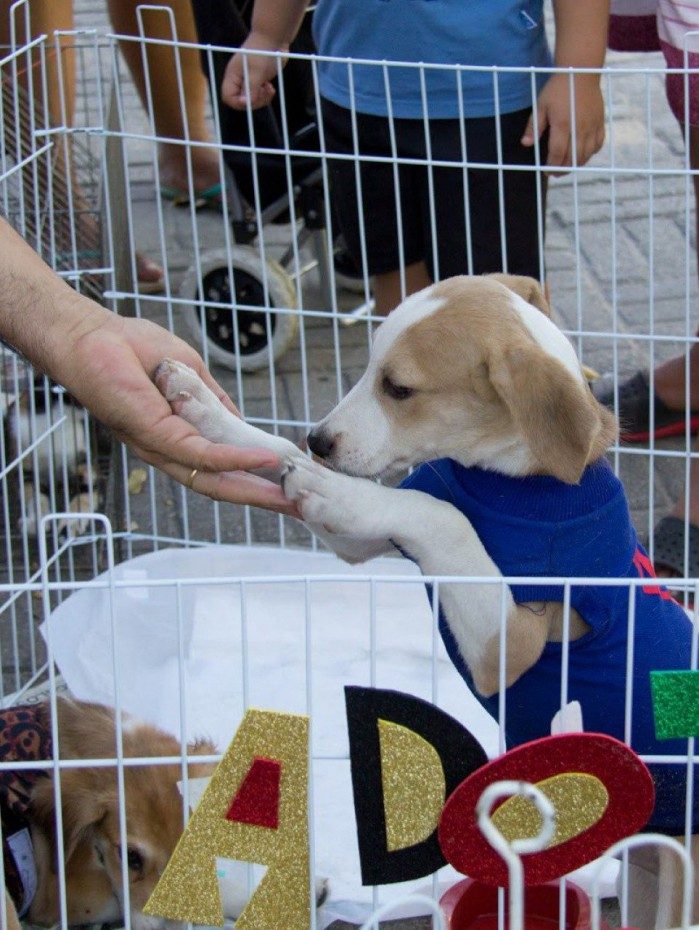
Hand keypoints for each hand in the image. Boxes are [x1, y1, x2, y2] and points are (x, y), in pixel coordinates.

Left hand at [52, 309, 297, 514]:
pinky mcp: (156, 436)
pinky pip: (202, 454)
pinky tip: (265, 460)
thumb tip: (242, 425)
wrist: (89, 335)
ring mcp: (161, 448)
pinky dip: (235, 460)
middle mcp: (168, 453)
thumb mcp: (189, 375)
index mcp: (175, 440)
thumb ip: (215, 402)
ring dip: (256, 491)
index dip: (254, 483)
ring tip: (290, 499)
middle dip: (262, 500)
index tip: (289, 488)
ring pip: (215, 480)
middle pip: (221, 487)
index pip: (220, 471)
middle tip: (300, 510)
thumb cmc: (130, 349)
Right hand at [221, 31, 287, 109]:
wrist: (274, 38)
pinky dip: (265, 95)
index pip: (228, 96)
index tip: (252, 99)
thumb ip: (251, 88)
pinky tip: (270, 87)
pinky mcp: (258, 80)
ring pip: (251, 100)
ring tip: (269, 89)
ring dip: (261, 99)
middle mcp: (239, 79)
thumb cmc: (263, 51)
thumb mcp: (257, 71)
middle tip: (264, 93)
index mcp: (233, 75)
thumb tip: (246, 103)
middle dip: (253, 101)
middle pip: (241, 101)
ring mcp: (249, 80)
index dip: (238, 103)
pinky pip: (259, 95)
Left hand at [521, 74, 604, 174]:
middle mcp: (579, 128)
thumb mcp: (541, 105)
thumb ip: (534, 126)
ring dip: (576, 164)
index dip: (552, 166)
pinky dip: (590, 153)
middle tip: (555, 173)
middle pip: (572, 158)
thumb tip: (526, 144)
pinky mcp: (600, 122)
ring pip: (586, 154)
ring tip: (567, 166)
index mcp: (562, 124)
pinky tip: (582, 154)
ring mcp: (591, 126)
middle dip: (563, 169)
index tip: (547, 171)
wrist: (581, 72)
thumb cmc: (558, 88)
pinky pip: (598, 144)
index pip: (558, 153)